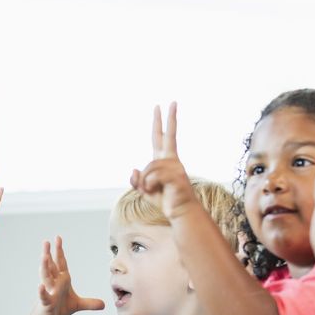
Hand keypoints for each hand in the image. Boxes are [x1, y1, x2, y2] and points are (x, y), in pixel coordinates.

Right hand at [24, 236, 103, 314]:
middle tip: (46, 241)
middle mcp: (53, 283)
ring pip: (45, 278)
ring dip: (45, 267)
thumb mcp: (78, 305)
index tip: (58, 238)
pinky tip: (40, 286)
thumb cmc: (59, 309)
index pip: (60, 263)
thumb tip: (104, 304)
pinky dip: (42, 292)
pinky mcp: (45, 303)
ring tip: (44, 256)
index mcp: (61, 280)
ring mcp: (48, 292)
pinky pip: (43, 296)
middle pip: (51, 266)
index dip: (59, 251)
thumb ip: (90, 303)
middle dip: (49, 254)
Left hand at [130, 103, 199, 219]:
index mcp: (165, 160)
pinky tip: (156, 191)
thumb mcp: (144, 190)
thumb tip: (134, 170)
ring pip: (148, 168)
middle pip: (167, 136)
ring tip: (153, 191)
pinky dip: (148, 187)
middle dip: (168, 118)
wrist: (180, 212)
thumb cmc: (165, 200)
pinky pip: (152, 177)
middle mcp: (171, 160)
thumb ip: (136, 180)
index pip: (162, 137)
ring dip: (145, 182)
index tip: (163, 106)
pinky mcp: (176, 177)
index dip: (161, 122)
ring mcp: (175, 167)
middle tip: (170, 102)